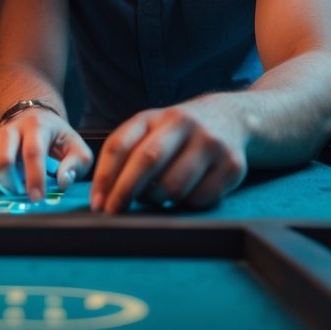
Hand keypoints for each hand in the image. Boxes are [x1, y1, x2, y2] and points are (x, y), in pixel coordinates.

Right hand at [0, 107, 92, 201]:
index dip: (34, 178)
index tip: (37, 198)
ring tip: (11, 188)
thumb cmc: (56, 138)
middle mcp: (12, 128)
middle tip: (22, 194)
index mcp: (37, 126)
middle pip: (2, 159)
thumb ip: (76, 164)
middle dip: (11, 184)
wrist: (34, 119)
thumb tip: (63, 181)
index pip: (32, 152)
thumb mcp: (76, 147)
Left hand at [90, 97, 247, 213]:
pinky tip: (186, 194)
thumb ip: (126, 154)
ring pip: (174, 186)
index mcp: (154, 116)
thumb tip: (103, 197)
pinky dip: (186, 204)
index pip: (120, 144)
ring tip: (157, 196)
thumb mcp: (150, 130)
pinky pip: (200, 199)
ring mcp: (211, 143)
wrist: (230, 119)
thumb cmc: (177, 134)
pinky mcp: (233, 166)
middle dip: (126, 191)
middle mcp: (184, 124)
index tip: (97, 203)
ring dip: (159, 200)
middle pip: (148, 160)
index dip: (105, 176)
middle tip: (114, 213)